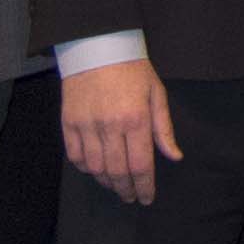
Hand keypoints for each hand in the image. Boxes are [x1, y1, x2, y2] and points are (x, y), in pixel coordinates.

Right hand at [61, 57, 179, 202]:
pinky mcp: (68, 122)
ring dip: (106, 182)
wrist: (97, 45)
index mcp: (136, 119)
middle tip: (131, 197)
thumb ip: (164, 128)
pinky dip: (85, 168)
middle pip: (117, 171)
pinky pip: (75, 155)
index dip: (144, 187)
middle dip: (126, 190)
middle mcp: (110, 126)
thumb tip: (174, 156)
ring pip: (95, 168)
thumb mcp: (156, 93)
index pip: (141, 165)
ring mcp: (87, 125)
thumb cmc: (132, 69)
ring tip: (115, 186)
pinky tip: (95, 170)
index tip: (146, 198)